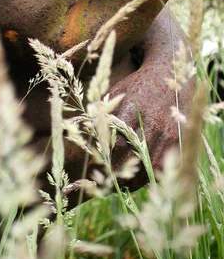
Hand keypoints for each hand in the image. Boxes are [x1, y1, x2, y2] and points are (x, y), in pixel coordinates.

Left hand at [108, 7, 194, 188]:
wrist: (169, 76)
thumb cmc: (136, 85)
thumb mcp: (116, 91)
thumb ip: (100, 109)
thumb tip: (80, 128)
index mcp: (131, 108)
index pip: (114, 141)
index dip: (102, 157)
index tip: (92, 166)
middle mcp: (151, 121)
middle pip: (129, 156)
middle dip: (114, 170)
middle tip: (101, 179)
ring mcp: (167, 132)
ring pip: (146, 166)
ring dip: (132, 178)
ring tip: (117, 182)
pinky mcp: (177, 140)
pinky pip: (162, 166)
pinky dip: (149, 176)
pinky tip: (136, 178)